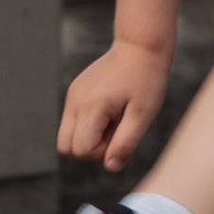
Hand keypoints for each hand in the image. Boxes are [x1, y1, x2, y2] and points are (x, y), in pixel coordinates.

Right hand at [58, 36, 171, 173]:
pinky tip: (110, 108)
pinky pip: (73, 121)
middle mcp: (75, 101)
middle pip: (66, 147)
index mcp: (91, 106)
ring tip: (114, 118)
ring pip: (67, 136)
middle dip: (91, 148)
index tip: (121, 132)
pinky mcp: (75, 91)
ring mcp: (72, 95)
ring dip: (90, 136)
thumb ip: (125, 143)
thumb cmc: (146, 80)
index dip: (101, 151)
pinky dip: (89, 124)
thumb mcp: (143, 114)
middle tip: (117, 127)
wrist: (140, 45)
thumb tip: (110, 168)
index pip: (80, 150)